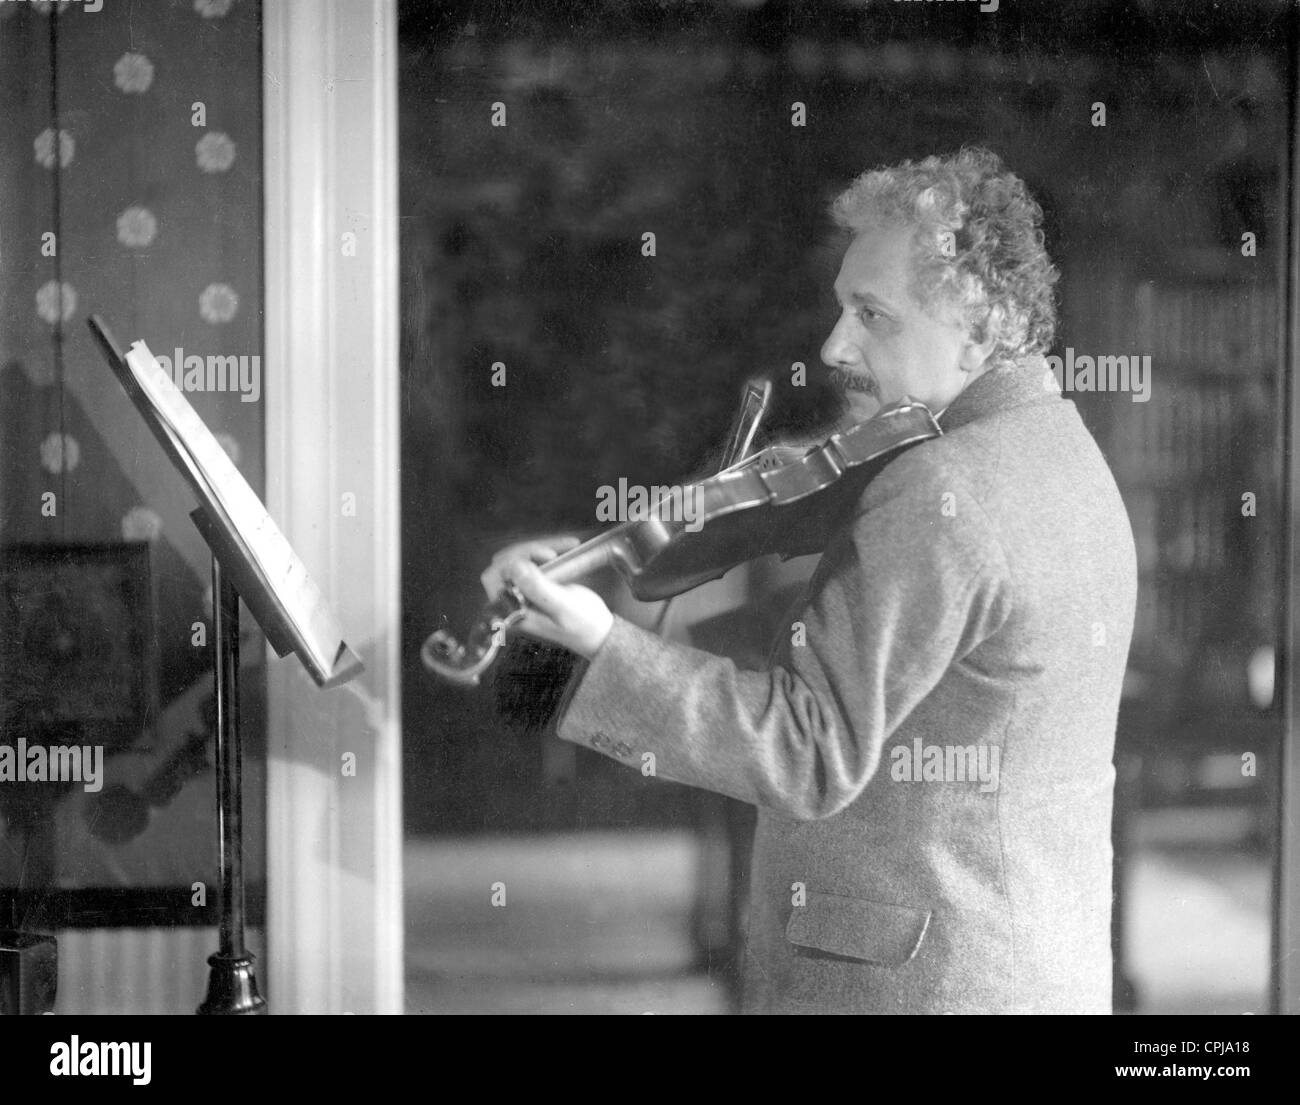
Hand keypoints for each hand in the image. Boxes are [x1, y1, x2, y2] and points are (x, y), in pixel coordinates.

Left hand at [481, 537, 613, 659]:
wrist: (599, 632)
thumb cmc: (582, 624)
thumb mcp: (562, 606)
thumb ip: (537, 588)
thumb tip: (514, 566)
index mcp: (511, 611)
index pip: (495, 576)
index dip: (515, 560)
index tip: (545, 558)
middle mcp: (510, 601)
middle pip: (504, 563)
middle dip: (528, 551)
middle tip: (555, 553)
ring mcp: (521, 592)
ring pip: (517, 558)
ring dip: (539, 548)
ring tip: (566, 546)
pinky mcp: (533, 584)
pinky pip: (530, 560)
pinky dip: (546, 550)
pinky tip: (566, 547)